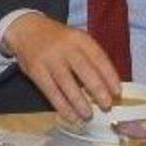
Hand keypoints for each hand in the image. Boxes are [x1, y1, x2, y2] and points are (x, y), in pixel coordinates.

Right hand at [2, 13, 120, 122]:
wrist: (27, 29)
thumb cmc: (59, 40)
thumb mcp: (76, 40)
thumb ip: (90, 57)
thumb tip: (108, 85)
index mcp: (80, 38)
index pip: (98, 57)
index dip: (109, 75)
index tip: (117, 92)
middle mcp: (65, 47)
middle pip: (83, 70)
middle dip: (97, 89)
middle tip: (106, 105)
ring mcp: (49, 59)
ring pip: (66, 83)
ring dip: (79, 102)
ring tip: (88, 115)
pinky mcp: (36, 71)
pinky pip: (51, 91)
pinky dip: (62, 106)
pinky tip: (71, 116)